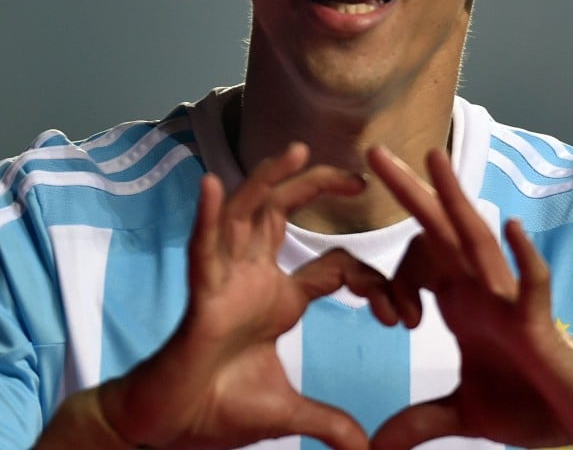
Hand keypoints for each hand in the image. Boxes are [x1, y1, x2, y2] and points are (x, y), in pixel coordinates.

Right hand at [93, 143, 398, 449]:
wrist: (171, 431)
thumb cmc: (217, 409)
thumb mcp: (288, 411)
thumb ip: (328, 422)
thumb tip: (364, 449)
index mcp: (278, 298)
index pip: (334, 267)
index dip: (371, 282)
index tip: (400, 315)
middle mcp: (252, 278)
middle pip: (283, 214)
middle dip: (316, 186)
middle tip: (357, 174)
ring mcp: (224, 283)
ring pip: (244, 216)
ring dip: (268, 181)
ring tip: (296, 151)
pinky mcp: (198, 300)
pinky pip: (202, 251)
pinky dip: (206, 218)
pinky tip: (212, 185)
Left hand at [367, 146, 572, 449]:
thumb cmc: (531, 402)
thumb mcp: (464, 413)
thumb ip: (420, 421)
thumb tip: (377, 446)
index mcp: (463, 303)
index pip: (417, 262)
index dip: (391, 281)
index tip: (395, 323)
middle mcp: (483, 291)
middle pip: (440, 230)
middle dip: (409, 192)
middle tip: (373, 151)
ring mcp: (510, 302)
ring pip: (478, 241)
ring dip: (456, 200)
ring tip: (434, 158)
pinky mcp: (539, 325)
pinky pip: (532, 284)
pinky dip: (522, 257)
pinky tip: (511, 227)